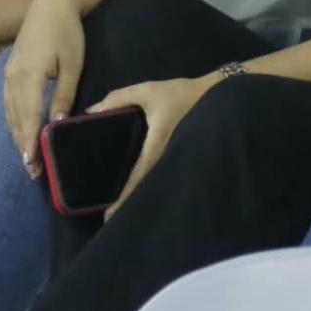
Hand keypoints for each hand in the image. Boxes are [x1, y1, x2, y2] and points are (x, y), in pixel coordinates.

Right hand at [3, 0, 90, 177]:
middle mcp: (13, 78)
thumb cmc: (67, 33)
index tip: (33, 165)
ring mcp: (8, 75)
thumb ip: (63, 94)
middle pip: (17, 119)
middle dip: (24, 146)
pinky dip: (14, 121)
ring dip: (18, 136)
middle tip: (33, 172)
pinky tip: (20, 132)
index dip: (31, 143)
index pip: (29, 118)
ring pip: (10, 113)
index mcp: (29, 76)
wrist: (50, 4)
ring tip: (27, 159)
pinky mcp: (10, 71)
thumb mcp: (72, 64)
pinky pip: (8, 103)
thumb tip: (58, 124)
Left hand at [88, 75, 214, 219]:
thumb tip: (92, 111)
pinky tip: (143, 188)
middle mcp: (167, 160)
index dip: (123, 198)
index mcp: (156, 147)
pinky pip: (162, 175)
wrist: (218, 97)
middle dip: (129, 204)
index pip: (137, 178)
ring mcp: (175, 161)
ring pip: (154, 184)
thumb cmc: (182, 95)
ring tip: (123, 209)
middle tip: (111, 219)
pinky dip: (150, 184)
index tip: (108, 216)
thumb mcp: (148, 91)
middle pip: (145, 189)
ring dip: (140, 196)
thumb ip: (119, 98)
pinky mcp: (179, 157)